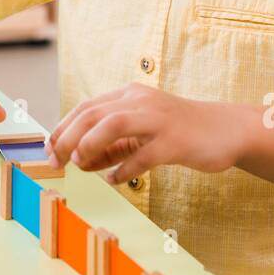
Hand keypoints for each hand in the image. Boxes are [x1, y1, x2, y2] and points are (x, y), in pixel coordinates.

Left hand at [47, 83, 250, 183]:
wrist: (225, 129)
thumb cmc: (178, 132)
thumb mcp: (140, 135)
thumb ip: (111, 146)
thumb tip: (79, 162)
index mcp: (130, 95)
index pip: (86, 107)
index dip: (63, 128)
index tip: (48, 149)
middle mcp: (141, 101)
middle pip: (94, 113)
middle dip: (68, 137)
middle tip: (55, 161)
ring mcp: (159, 119)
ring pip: (115, 123)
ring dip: (91, 143)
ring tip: (79, 163)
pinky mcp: (175, 141)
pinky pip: (143, 154)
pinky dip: (124, 168)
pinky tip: (114, 180)